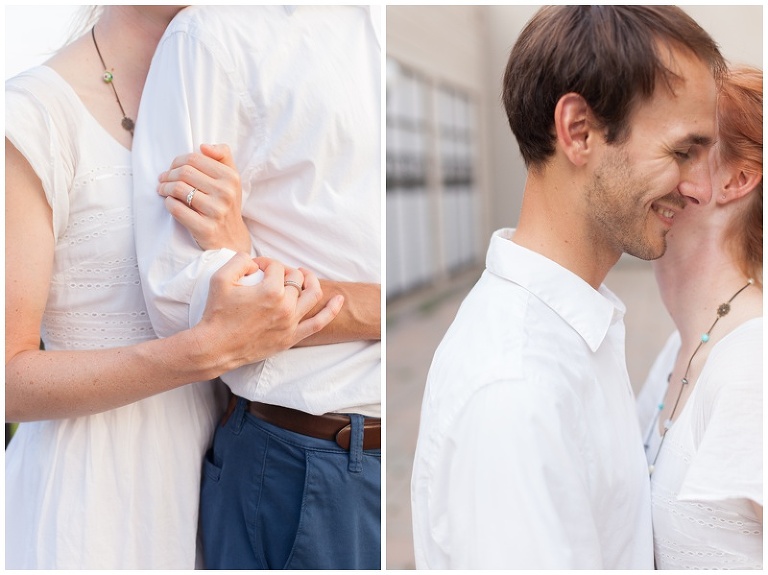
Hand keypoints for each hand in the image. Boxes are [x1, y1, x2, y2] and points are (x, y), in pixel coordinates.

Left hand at [158, 143, 251, 252]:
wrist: (232, 239)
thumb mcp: (231, 179)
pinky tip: (169, 203)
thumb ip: (223, 156)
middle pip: (184, 172)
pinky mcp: (205, 228)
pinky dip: (168, 203)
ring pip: (178, 189)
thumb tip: (203, 146)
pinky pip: (176, 209)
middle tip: (163, 179)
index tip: (172, 168)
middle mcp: (225, 193)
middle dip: (168, 174)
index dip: (178, 161)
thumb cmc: (227, 204)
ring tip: (162, 190)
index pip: (195, 158)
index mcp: (231, 177)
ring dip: (164, 188)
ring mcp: (216, 211)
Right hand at [193, 254, 343, 370]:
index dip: (264, 263)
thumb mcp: (220, 278)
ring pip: (313, 295)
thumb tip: (254, 261)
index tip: (254, 268)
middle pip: (295, 278)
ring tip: (305, 276)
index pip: (276, 267)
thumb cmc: (216, 314)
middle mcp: (285, 306)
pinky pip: (319, 323)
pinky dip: (331, 310)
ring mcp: (291, 323)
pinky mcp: (291, 337)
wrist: (216, 347)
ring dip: (311, 281)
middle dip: (284, 270)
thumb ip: (239, 260)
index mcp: (270, 291)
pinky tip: (339, 300)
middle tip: (273, 274)